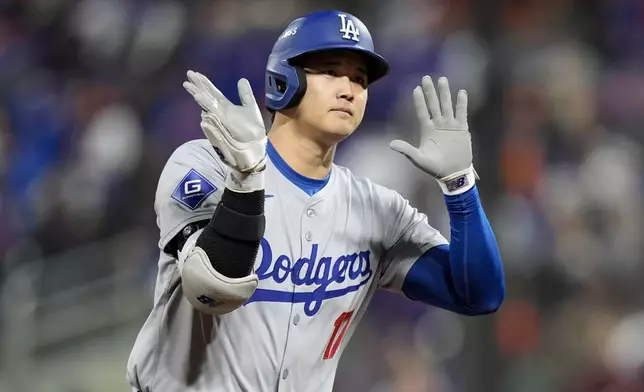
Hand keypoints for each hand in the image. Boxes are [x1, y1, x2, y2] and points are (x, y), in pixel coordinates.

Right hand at [183, 70, 266, 173]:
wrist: (254, 147)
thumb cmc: (252, 130)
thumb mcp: (251, 108)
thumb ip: (245, 94)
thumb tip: (241, 79)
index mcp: (226, 107)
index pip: (213, 93)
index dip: (205, 83)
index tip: (196, 74)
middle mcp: (220, 112)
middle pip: (207, 96)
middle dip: (198, 86)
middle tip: (188, 74)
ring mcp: (219, 119)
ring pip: (206, 104)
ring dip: (198, 95)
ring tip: (189, 85)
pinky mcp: (221, 126)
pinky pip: (212, 115)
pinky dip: (206, 106)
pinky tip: (199, 98)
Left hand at [389, 76, 476, 194]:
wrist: (454, 174)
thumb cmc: (435, 168)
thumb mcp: (419, 159)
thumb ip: (406, 150)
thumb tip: (391, 144)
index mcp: (427, 130)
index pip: (422, 112)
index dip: (419, 101)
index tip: (415, 89)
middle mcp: (438, 125)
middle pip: (433, 104)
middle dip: (430, 91)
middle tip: (426, 77)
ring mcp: (450, 126)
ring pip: (447, 105)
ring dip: (445, 93)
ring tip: (443, 80)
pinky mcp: (462, 129)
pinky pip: (461, 113)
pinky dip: (461, 103)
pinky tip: (461, 92)